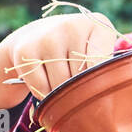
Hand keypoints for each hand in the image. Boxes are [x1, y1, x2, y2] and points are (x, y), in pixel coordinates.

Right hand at [0, 12, 119, 107]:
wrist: (34, 35)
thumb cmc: (74, 50)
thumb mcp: (96, 51)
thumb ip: (106, 70)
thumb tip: (101, 105)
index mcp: (97, 25)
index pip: (103, 66)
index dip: (99, 84)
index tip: (98, 90)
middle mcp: (71, 26)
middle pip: (80, 79)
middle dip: (78, 89)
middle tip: (73, 82)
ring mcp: (46, 37)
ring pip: (60, 86)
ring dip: (60, 94)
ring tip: (59, 80)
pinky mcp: (25, 50)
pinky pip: (40, 87)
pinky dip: (42, 92)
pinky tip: (44, 80)